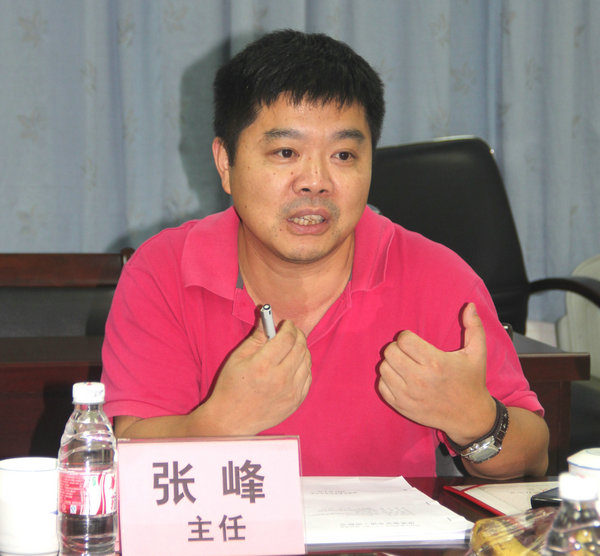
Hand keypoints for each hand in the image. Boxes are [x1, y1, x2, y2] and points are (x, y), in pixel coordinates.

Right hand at [200, 319, 311, 434]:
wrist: (231, 420)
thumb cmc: (231, 386)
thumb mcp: (238, 358)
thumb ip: (256, 337)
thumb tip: (267, 318)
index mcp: (263, 365)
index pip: (287, 338)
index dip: (288, 327)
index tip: (286, 323)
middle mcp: (280, 379)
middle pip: (300, 347)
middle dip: (297, 335)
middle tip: (291, 332)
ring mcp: (291, 392)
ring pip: (307, 361)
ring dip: (301, 349)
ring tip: (291, 348)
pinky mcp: (296, 402)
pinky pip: (308, 377)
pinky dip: (304, 366)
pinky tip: (294, 364)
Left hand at [377, 303, 495, 444]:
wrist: (470, 417)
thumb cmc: (472, 381)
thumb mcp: (477, 353)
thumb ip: (473, 327)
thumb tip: (469, 305)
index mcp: (435, 363)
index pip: (403, 339)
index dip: (407, 337)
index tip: (415, 342)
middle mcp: (419, 379)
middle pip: (390, 352)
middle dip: (397, 348)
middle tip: (408, 353)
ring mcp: (408, 395)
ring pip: (383, 368)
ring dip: (391, 363)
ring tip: (404, 365)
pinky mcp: (401, 407)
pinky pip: (381, 386)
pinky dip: (387, 380)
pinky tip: (400, 378)